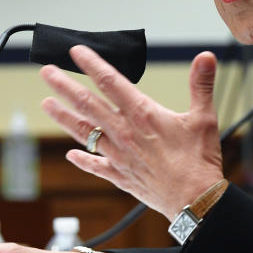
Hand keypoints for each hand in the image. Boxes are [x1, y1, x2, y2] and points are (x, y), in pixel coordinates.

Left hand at [40, 46, 223, 219]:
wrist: (193, 200)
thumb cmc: (199, 160)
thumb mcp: (204, 117)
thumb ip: (201, 84)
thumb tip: (205, 57)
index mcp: (143, 114)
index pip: (111, 81)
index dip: (92, 64)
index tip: (77, 52)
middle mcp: (124, 132)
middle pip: (87, 104)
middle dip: (64, 86)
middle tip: (46, 72)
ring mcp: (119, 155)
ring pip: (84, 131)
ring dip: (63, 117)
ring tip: (46, 104)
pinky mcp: (120, 175)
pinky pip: (95, 165)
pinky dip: (82, 159)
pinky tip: (71, 154)